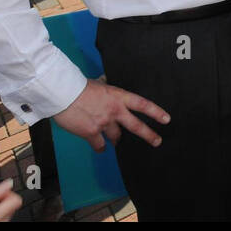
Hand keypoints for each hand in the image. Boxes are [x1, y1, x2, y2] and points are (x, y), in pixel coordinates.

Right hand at [52, 77, 170, 152]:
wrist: (63, 93)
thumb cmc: (78, 86)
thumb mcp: (99, 84)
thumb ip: (106, 88)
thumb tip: (106, 82)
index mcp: (118, 96)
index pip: (142, 104)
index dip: (156, 112)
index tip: (166, 119)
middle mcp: (114, 110)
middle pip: (136, 126)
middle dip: (149, 135)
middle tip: (157, 141)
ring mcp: (104, 123)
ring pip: (116, 136)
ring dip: (115, 139)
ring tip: (115, 141)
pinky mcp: (91, 133)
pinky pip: (99, 145)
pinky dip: (100, 147)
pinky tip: (99, 147)